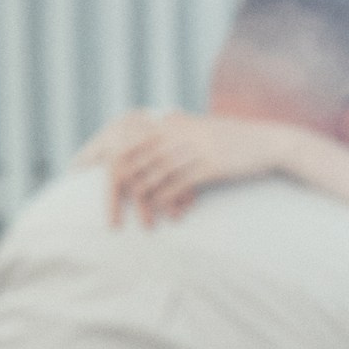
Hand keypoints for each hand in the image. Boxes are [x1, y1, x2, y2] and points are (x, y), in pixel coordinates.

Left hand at [78, 111, 301, 224]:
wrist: (269, 142)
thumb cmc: (233, 141)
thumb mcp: (201, 129)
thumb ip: (175, 128)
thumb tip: (153, 126)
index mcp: (169, 123)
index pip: (121, 138)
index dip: (97, 157)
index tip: (78, 175)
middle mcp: (174, 132)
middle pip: (129, 161)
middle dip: (114, 192)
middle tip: (110, 219)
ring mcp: (190, 148)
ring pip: (151, 177)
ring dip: (145, 205)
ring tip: (145, 225)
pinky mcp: (208, 165)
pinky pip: (176, 186)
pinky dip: (168, 204)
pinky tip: (169, 217)